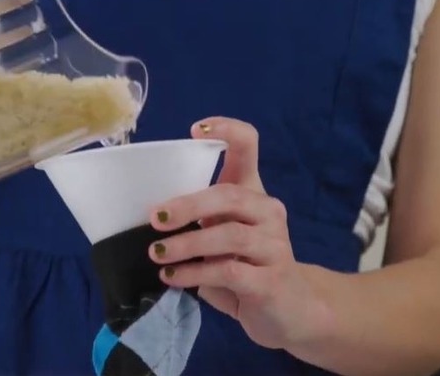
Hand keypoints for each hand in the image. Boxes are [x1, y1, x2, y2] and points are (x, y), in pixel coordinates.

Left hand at [147, 117, 331, 349]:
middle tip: (154, 218)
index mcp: (253, 192)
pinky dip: (195, 274)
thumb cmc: (246, 265)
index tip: (195, 130)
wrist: (290, 310)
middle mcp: (268, 212)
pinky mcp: (271, 281)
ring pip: (229, 235)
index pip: (249, 146)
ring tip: (157, 253)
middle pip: (230, 195)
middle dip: (188, 205)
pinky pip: (228, 271)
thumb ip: (200, 218)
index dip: (227, 130)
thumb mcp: (221, 234)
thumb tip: (150, 213)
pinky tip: (172, 277)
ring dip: (187, 244)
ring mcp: (274, 246)